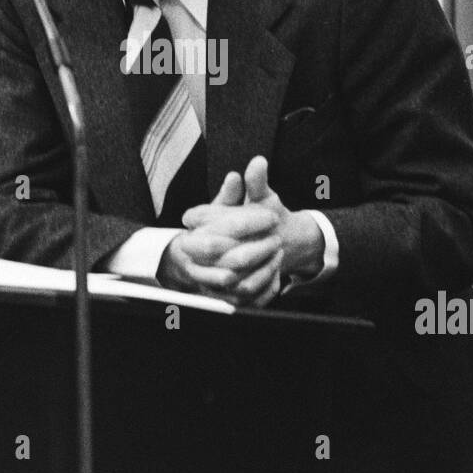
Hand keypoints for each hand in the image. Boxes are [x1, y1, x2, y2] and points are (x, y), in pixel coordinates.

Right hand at [157, 172, 283, 306]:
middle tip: (277, 237)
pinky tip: (275, 272)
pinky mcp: (223, 302)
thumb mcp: (223, 209)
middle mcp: (197, 264)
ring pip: (242, 284)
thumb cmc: (217, 230)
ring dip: (265, 268)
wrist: (202, 261)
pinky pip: (248, 300)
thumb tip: (247, 169)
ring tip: (278, 252)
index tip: (272, 216)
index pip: (225, 229)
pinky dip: (264, 287)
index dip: (252, 221)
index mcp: (194, 238)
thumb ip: (232, 193)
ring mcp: (209, 287)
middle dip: (261, 248)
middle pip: (234, 259)